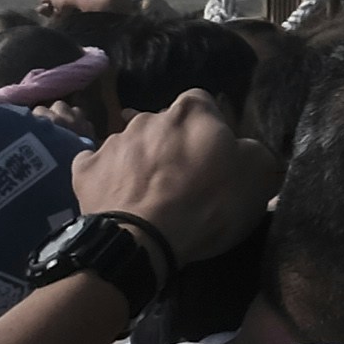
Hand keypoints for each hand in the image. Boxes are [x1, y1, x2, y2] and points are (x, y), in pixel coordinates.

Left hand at [69, 95, 273, 261]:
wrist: (144, 240)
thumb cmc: (208, 202)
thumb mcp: (259, 175)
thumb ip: (254, 151)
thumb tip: (243, 150)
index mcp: (192, 111)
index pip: (204, 103)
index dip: (211, 129)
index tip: (215, 156)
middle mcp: (149, 117)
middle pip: (165, 125)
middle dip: (172, 145)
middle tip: (184, 180)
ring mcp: (112, 142)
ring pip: (132, 145)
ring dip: (141, 162)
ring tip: (150, 196)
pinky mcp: (84, 170)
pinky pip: (97, 165)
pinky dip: (107, 177)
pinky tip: (118, 197)